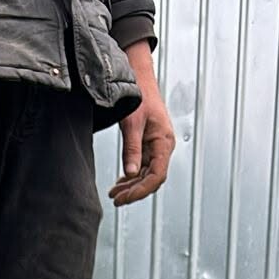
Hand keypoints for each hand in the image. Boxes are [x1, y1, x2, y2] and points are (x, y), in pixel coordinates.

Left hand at [110, 40, 175, 205]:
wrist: (139, 79)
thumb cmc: (139, 96)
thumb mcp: (132, 123)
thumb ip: (132, 149)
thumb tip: (131, 173)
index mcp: (164, 142)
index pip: (157, 175)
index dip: (142, 190)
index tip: (125, 198)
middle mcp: (163, 147)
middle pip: (151, 179)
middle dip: (134, 191)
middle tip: (116, 199)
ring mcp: (156, 147)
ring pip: (145, 175)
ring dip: (131, 186)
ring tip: (114, 194)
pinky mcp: (148, 146)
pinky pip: (141, 167)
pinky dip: (131, 177)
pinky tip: (120, 183)